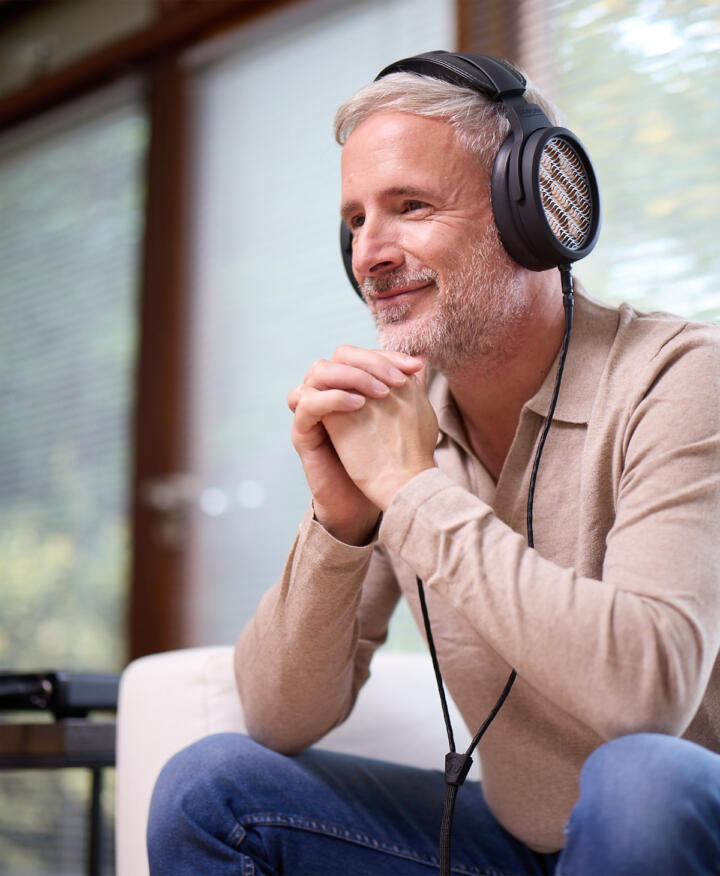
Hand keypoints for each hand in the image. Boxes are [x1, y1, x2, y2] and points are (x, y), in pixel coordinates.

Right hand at [287, 346, 422, 543]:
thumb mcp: (402, 418)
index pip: (361, 354)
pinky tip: (359, 405)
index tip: (415, 367)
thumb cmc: (390, 459)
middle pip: (339, 356)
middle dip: (371, 362)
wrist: (375, 498)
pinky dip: (331, 397)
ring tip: (381, 392)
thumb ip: (408, 389)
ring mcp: (311, 410)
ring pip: (318, 371)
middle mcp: (327, 392)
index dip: (386, 355)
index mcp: (349, 386)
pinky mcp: (301, 431)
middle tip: (398, 380)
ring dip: (352, 376)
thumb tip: (423, 360)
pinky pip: (305, 402)